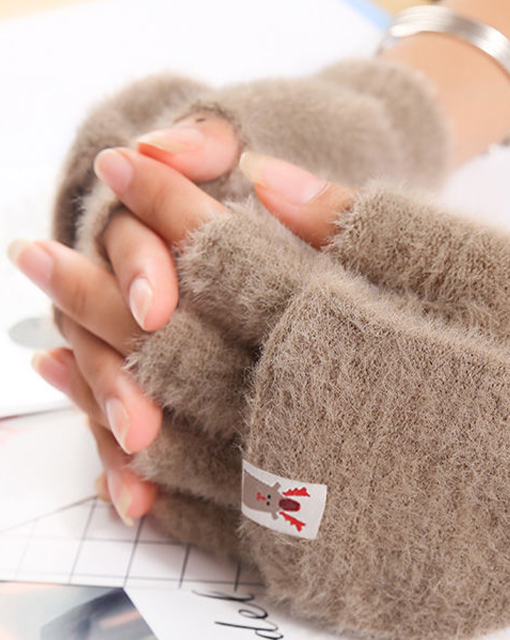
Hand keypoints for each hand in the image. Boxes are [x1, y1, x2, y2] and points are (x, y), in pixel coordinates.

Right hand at [9, 135, 230, 522]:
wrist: (273, 203)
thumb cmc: (252, 174)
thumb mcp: (234, 143)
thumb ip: (202, 140)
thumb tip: (159, 151)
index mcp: (140, 223)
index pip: (127, 245)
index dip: (137, 272)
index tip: (158, 308)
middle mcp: (126, 281)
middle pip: (106, 329)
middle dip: (122, 375)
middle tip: (140, 423)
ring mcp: (135, 333)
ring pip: (112, 381)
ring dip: (116, 428)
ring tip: (136, 474)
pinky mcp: (153, 375)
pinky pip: (130, 417)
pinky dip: (131, 459)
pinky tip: (136, 499)